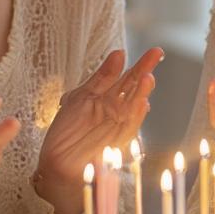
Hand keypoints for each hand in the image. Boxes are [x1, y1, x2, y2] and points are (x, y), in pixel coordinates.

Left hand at [35, 47, 163, 213]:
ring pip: (134, 106)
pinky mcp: (116, 142)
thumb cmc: (68, 130)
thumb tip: (120, 53)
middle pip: (134, 87)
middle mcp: (117, 109)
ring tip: (148, 77)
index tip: (156, 51)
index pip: (128, 76)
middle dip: (145, 71)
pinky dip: (136, 116)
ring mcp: (118, 125)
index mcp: (108, 96)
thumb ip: (102, 77)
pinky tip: (143, 103)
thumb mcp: (81, 96)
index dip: (142, 64)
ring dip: (141, 92)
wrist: (57, 162)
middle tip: (157, 54)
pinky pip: (129, 127)